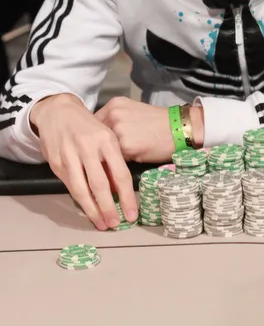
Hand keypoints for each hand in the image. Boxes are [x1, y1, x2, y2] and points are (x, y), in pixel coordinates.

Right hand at [30, 94, 137, 230]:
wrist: (59, 112)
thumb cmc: (89, 126)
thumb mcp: (107, 135)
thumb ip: (114, 159)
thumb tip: (121, 189)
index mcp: (107, 140)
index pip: (120, 173)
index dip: (127, 196)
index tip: (132, 213)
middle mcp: (88, 148)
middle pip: (100, 185)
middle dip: (108, 208)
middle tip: (115, 224)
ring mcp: (70, 156)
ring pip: (82, 190)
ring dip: (92, 210)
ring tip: (101, 223)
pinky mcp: (56, 163)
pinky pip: (70, 186)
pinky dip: (79, 199)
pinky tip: (87, 208)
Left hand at [95, 98, 204, 162]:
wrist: (178, 129)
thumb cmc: (158, 123)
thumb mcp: (133, 114)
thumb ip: (115, 122)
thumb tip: (99, 140)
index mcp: (114, 105)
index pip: (92, 124)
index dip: (93, 137)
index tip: (95, 146)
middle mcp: (113, 114)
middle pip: (94, 137)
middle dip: (96, 149)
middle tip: (101, 157)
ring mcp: (117, 129)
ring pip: (102, 149)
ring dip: (105, 158)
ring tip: (112, 163)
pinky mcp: (125, 146)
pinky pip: (114, 159)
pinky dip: (116, 164)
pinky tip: (124, 165)